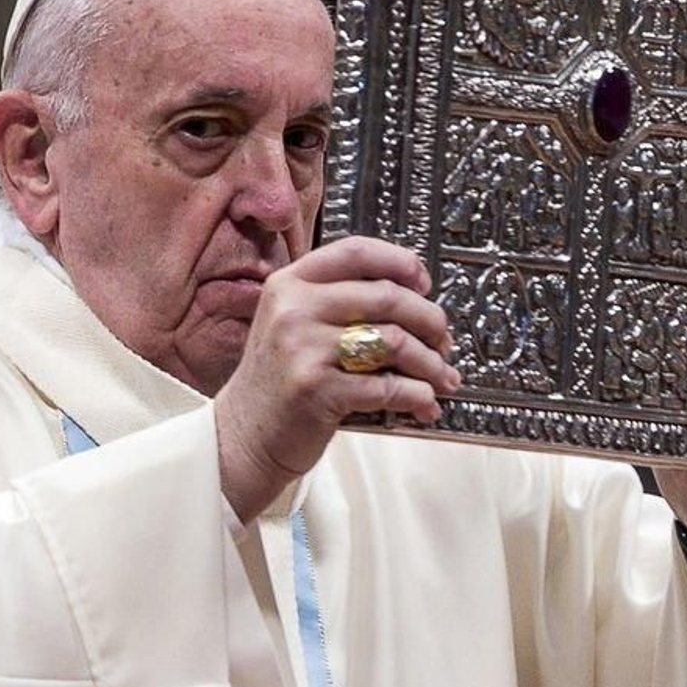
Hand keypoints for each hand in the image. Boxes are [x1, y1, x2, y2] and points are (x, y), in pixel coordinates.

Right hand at [214, 236, 460, 521]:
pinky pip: (387, 386)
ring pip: (393, 341)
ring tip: (441, 378)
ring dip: (430, 363)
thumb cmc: (276, 381)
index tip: (424, 283)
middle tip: (443, 339)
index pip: (356, 251)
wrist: (243, 435)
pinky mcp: (316, 390)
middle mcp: (293, 309)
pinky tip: (423, 402)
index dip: (401, 262)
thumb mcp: (290, 325)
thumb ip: (335, 302)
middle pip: (387, 296)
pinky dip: (417, 395)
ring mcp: (302, 348)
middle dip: (430, 319)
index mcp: (289, 284)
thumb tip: (410, 297)